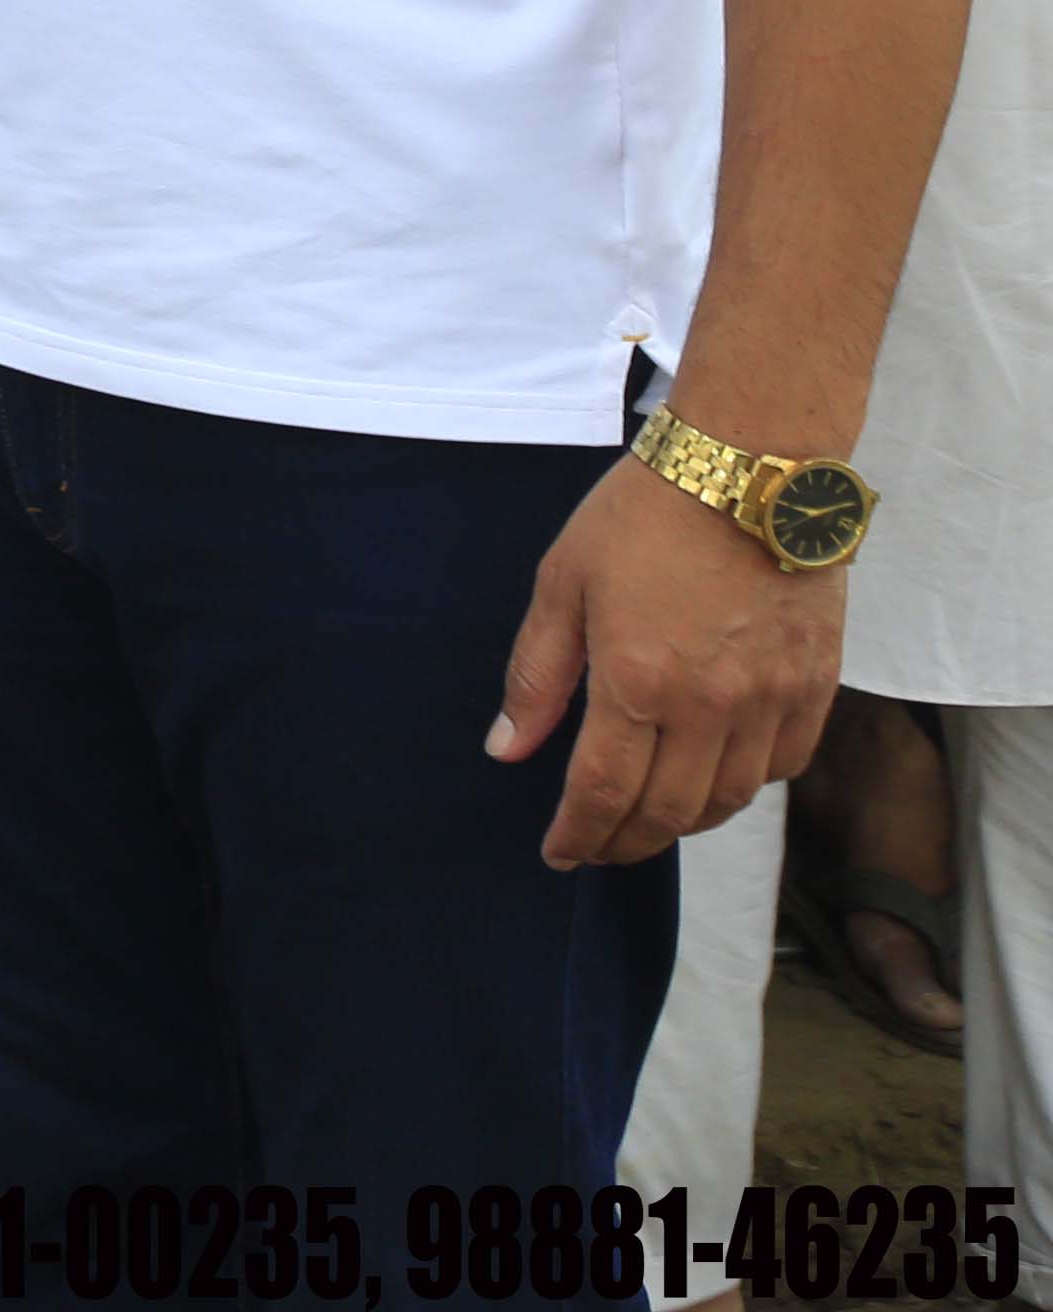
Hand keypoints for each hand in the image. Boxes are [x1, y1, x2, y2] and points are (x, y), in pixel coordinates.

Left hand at [494, 460, 842, 864]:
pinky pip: (782, 766)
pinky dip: (744, 786)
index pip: (603, 791)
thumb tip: (508, 749)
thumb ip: (537, 675)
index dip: (578, 834)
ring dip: (684, 824)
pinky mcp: (816, 687)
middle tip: (598, 846)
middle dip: (626, 841)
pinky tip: (714, 777)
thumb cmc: (643, 516)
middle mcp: (709, 705)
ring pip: (728, 800)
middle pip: (668, 812)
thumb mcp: (563, 584)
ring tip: (648, 820)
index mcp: (636, 680)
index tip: (559, 854)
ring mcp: (770, 700)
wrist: (751, 469)